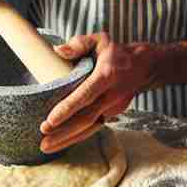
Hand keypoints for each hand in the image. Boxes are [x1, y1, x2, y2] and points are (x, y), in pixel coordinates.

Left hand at [39, 33, 156, 153]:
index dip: (68, 109)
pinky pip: (94, 127)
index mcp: (107, 74)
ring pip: (90, 127)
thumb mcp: (100, 40)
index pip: (86, 94)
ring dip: (68, 139)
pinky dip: (77, 137)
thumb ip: (79, 43)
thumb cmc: (115, 52)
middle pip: (87, 117)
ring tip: (46, 147)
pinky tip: (61, 143)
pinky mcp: (114, 114)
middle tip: (42, 140)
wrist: (143, 66)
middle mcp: (112, 94)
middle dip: (64, 131)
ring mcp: (114, 107)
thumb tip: (57, 51)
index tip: (50, 121)